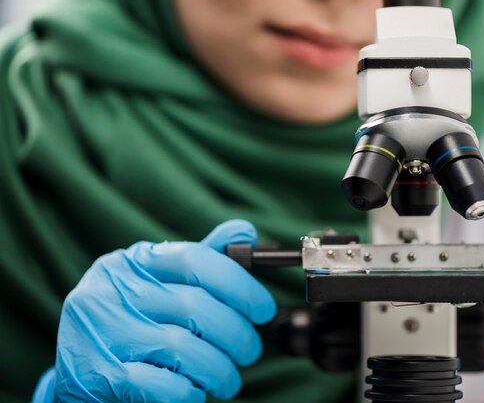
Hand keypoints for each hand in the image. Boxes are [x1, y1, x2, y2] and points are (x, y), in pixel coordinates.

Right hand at [52, 220, 275, 401]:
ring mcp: (99, 332)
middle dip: (237, 335)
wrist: (81, 370)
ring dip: (218, 369)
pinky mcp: (96, 375)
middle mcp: (109, 290)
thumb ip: (203, 260)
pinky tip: (194, 392)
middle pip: (195, 306)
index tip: (264, 308)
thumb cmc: (135, 321)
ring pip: (183, 348)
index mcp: (130, 263)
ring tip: (227, 379)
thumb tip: (245, 234)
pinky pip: (161, 385)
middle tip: (250, 352)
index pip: (194, 260)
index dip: (239, 284)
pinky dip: (189, 392)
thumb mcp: (161, 283)